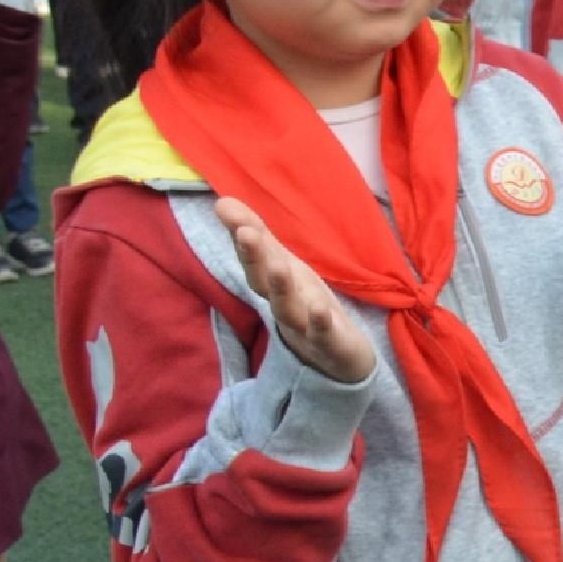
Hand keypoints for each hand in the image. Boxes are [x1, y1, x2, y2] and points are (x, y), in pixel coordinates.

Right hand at [215, 196, 376, 384]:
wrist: (339, 360)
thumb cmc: (306, 307)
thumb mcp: (285, 268)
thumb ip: (258, 238)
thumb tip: (222, 201)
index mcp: (274, 284)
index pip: (253, 258)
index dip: (241, 235)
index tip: (225, 208)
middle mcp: (284, 304)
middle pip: (264, 282)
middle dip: (254, 258)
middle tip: (244, 232)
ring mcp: (305, 327)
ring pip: (288, 309)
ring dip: (282, 288)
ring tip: (278, 266)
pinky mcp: (331, 345)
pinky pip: (324, 334)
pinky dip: (320, 322)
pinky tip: (320, 308)